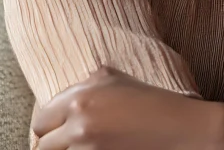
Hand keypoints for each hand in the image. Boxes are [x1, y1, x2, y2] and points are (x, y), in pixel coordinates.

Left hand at [32, 65, 223, 149]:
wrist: (184, 130)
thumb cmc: (152, 103)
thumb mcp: (116, 80)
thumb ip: (85, 85)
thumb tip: (60, 101)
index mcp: (80, 97)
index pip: (39, 123)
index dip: (48, 131)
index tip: (57, 136)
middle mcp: (80, 123)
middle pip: (43, 148)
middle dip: (57, 147)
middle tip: (75, 144)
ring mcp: (89, 149)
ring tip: (92, 146)